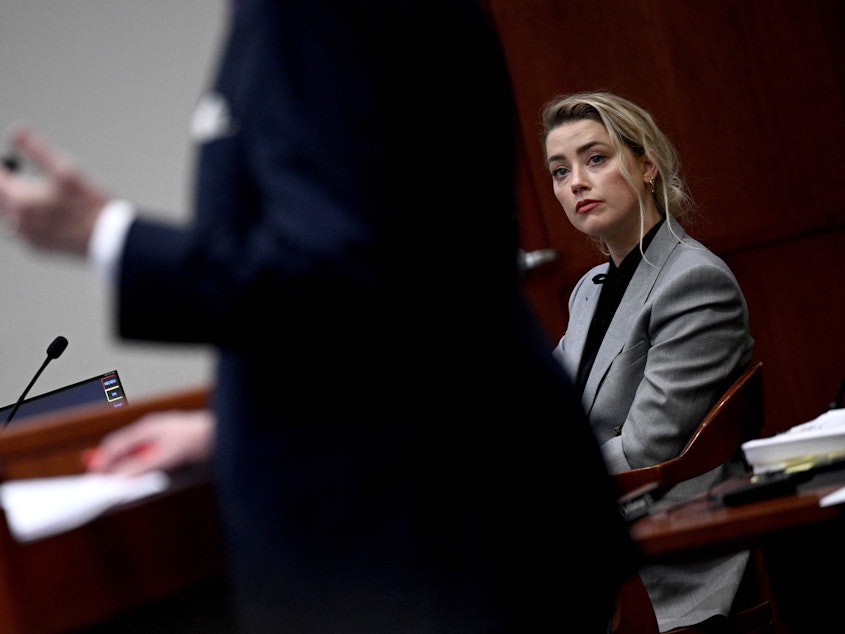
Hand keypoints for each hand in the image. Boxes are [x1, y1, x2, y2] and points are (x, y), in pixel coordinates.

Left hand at [0, 126, 107, 254]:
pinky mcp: (38, 248)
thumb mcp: (65, 170)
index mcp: (21, 201)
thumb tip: (16, 130)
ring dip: (14, 202)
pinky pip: (21, 231)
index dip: (3, 169)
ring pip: (8, 215)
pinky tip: (42, 213)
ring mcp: (28, 237)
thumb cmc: (90, 204)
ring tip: (31, 192)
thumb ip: (36, 149)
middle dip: (7, 185)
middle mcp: (19, 222)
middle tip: (15, 174)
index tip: (8, 162)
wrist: (109, 239)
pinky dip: (25, 218)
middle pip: (0, 199)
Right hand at [84, 409, 215, 475]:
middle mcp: (151, 429)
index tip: (94, 476)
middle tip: (101, 480)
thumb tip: (118, 477)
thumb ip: (139, 466)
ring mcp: (160, 434)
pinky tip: (140, 474)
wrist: (219, 435)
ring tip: (118, 480)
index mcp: (146, 428)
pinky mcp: (169, 442)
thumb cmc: (195, 441)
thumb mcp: (164, 457)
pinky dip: (139, 464)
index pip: (115, 445)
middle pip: (122, 447)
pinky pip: (146, 453)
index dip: (102, 461)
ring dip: (126, 464)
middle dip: (111, 463)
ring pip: (134, 451)